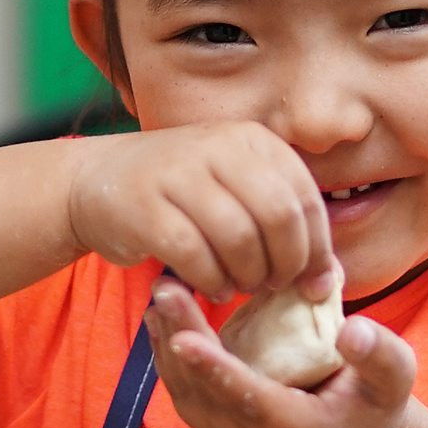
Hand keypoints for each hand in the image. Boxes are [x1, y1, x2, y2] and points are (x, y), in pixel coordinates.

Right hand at [67, 122, 334, 299]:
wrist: (98, 180)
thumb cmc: (182, 196)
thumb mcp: (236, 190)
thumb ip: (281, 223)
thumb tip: (329, 279)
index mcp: (252, 140)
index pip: (307, 198)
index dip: (317, 250)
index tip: (314, 286)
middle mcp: (219, 147)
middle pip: (278, 216)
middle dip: (285, 264)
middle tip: (273, 287)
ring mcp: (179, 173)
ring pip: (238, 237)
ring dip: (248, 276)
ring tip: (241, 286)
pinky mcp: (145, 206)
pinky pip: (194, 255)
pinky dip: (210, 281)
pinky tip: (210, 287)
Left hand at [143, 274, 423, 427]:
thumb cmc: (377, 404)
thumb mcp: (394, 378)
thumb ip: (378, 354)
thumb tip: (352, 329)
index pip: (250, 403)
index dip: (216, 371)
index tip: (184, 337)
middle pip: (207, 397)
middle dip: (180, 343)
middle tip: (165, 291)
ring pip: (189, 398)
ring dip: (167, 348)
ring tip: (160, 297)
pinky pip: (188, 397)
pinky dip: (171, 359)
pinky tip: (164, 320)